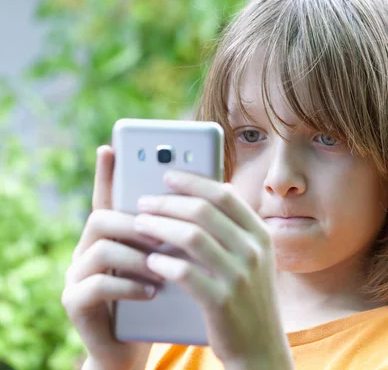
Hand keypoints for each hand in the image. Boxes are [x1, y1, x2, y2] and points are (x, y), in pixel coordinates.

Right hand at [62, 146, 162, 369]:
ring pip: (100, 248)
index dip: (106, 172)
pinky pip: (95, 285)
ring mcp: (77, 275)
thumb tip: (208, 196)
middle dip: (139, 223)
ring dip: (138, 256)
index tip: (110, 146)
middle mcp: (89, 249)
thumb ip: (176, 232)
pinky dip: (129, 285)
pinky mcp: (75, 302)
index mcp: (113, 236)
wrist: (138, 346)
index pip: (108, 196)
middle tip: (167, 232)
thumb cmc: (161, 297)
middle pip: (104, 217)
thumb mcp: (171, 260)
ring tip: (164, 268)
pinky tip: (154, 291)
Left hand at [132, 170, 292, 369]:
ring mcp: (239, 276)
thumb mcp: (253, 260)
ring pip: (191, 237)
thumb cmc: (248, 299)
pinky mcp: (222, 301)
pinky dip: (163, 263)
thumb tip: (208, 194)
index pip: (224, 195)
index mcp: (260, 235)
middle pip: (203, 210)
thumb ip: (234, 230)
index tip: (168, 175)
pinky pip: (185, 273)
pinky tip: (150, 261)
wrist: (261, 348)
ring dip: (159, 227)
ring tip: (139, 225)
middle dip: (168, 202)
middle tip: (143, 202)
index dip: (193, 181)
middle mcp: (254, 251)